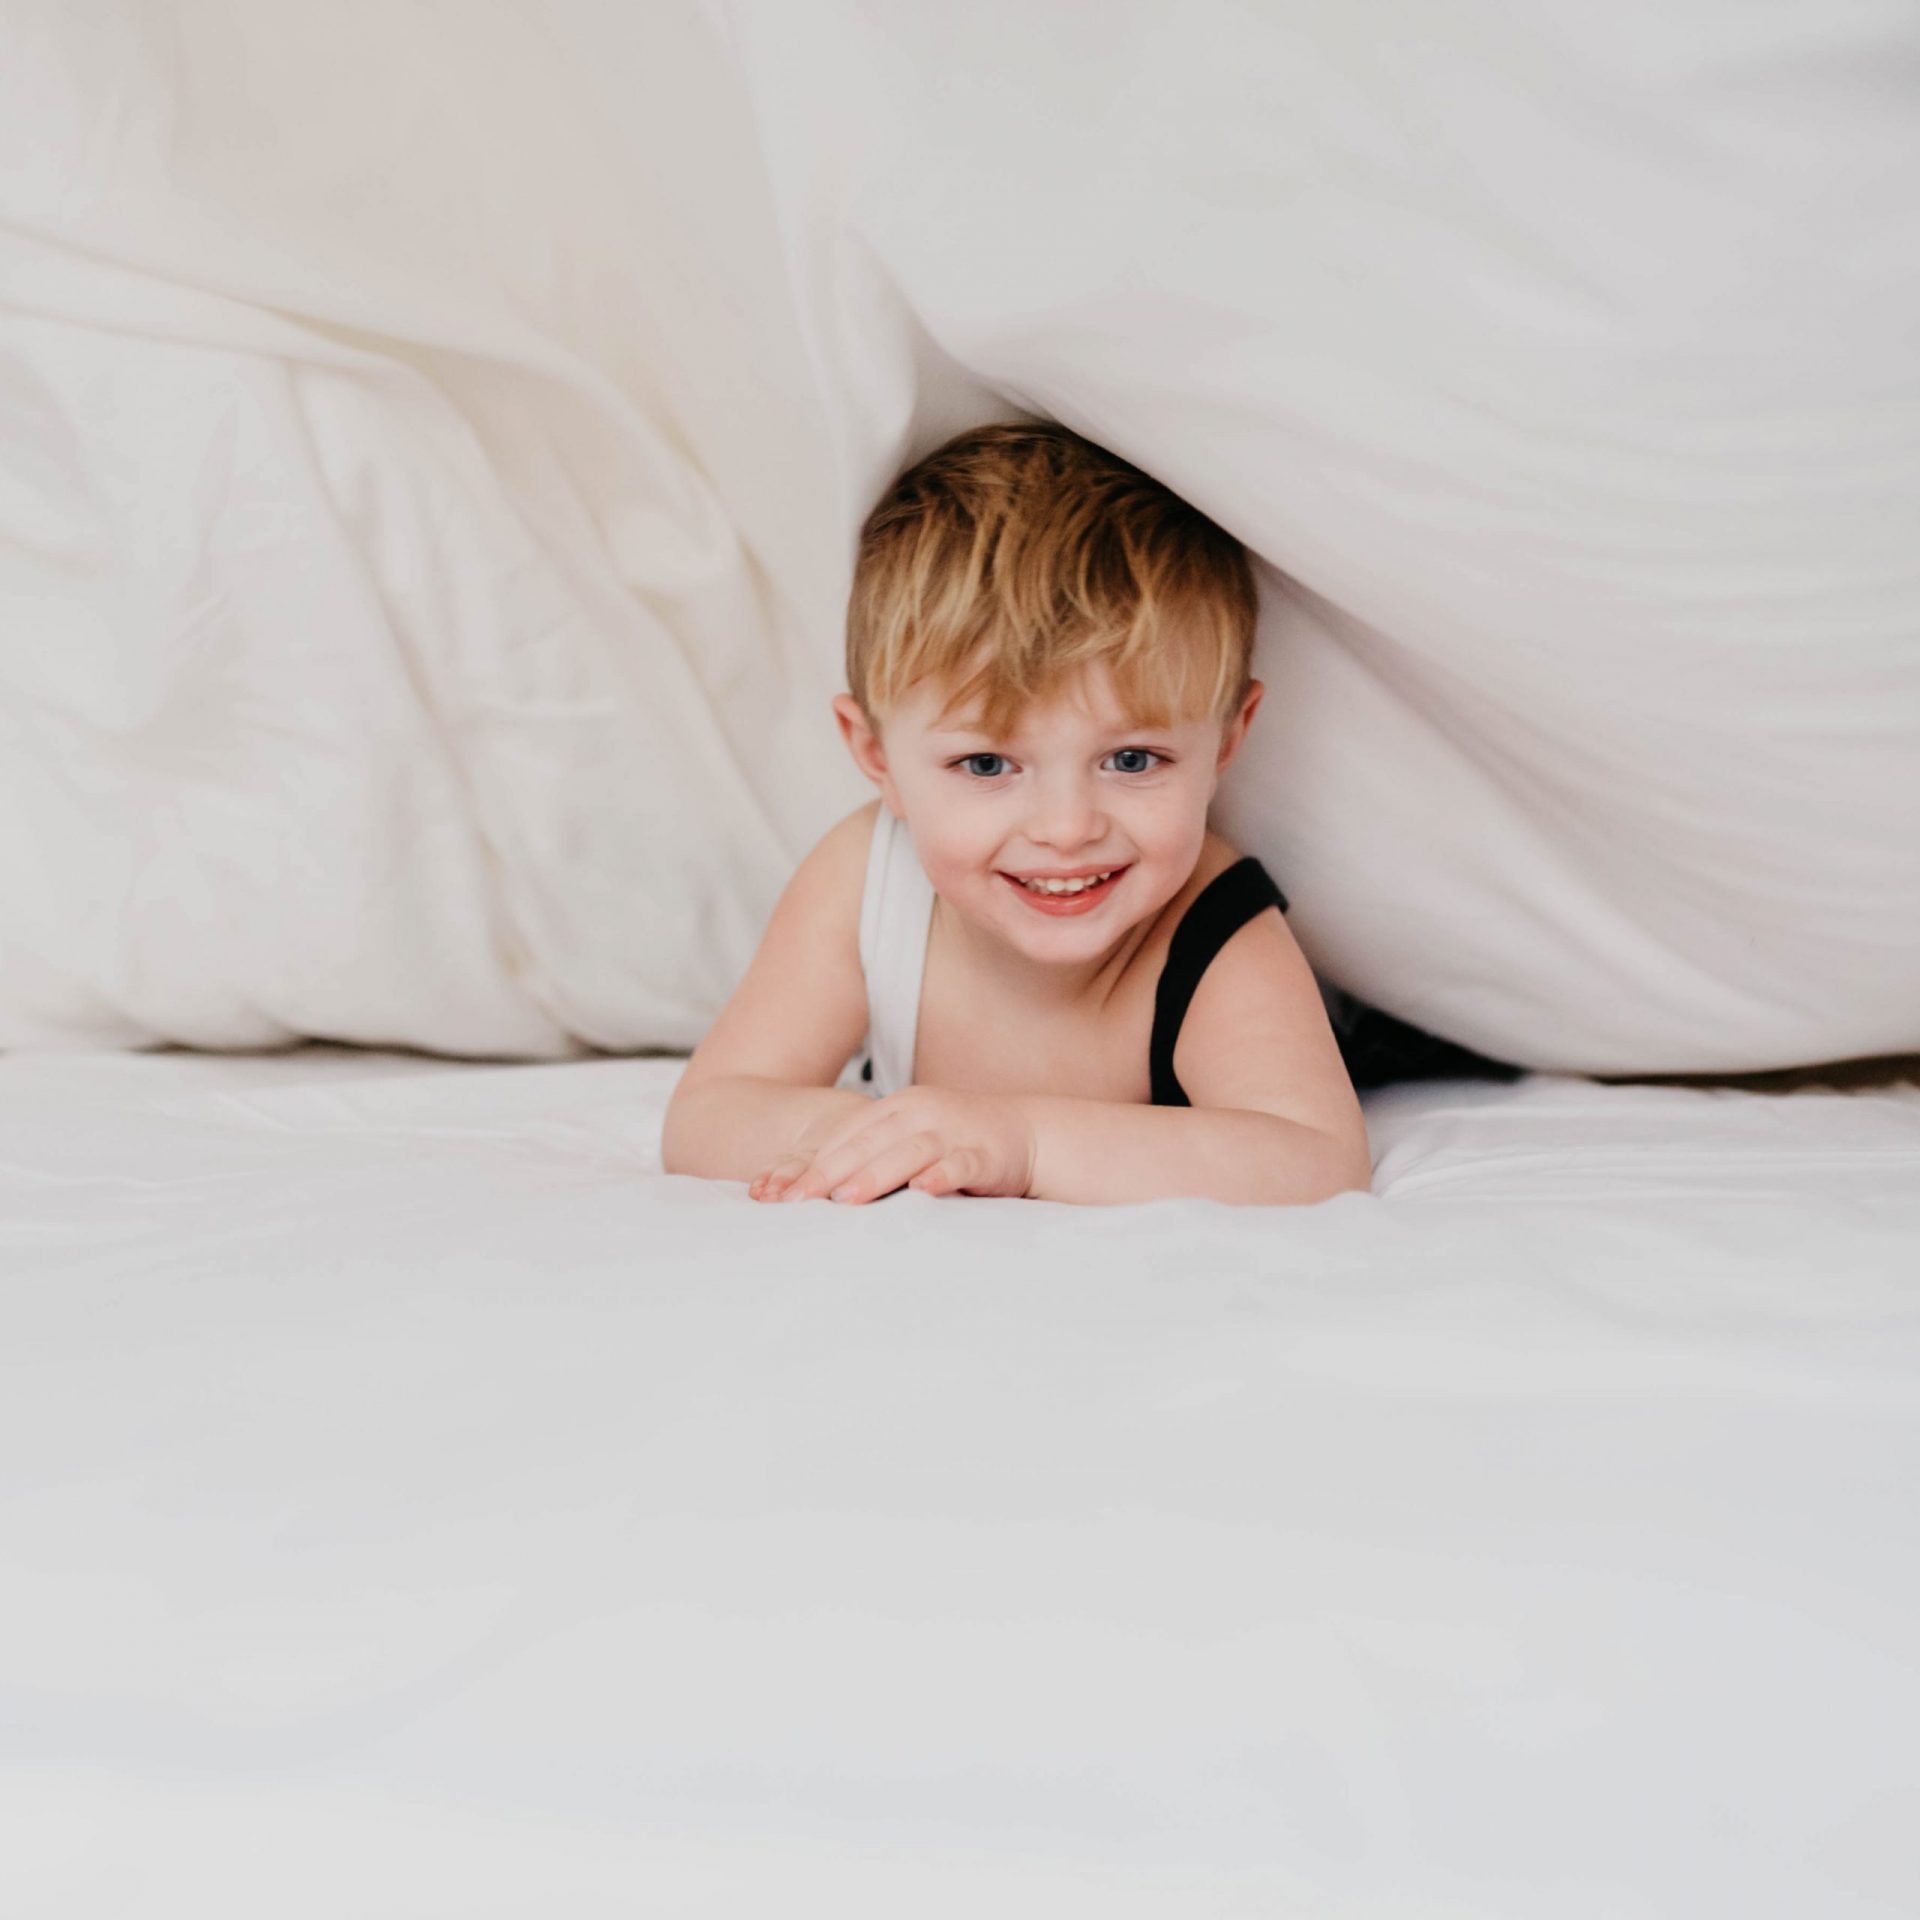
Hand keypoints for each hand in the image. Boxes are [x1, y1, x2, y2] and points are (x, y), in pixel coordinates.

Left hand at [747, 1087, 1036, 1203]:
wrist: (1028, 1133)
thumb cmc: (960, 1141)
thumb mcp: (912, 1137)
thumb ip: (874, 1154)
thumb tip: (820, 1188)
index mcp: (900, 1107)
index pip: (848, 1134)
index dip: (816, 1162)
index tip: (786, 1194)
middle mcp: (923, 1113)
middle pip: (870, 1141)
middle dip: (833, 1171)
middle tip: (801, 1200)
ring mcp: (954, 1131)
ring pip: (909, 1151)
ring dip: (877, 1174)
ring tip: (848, 1199)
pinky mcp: (985, 1154)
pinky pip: (959, 1164)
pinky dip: (940, 1176)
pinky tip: (923, 1192)